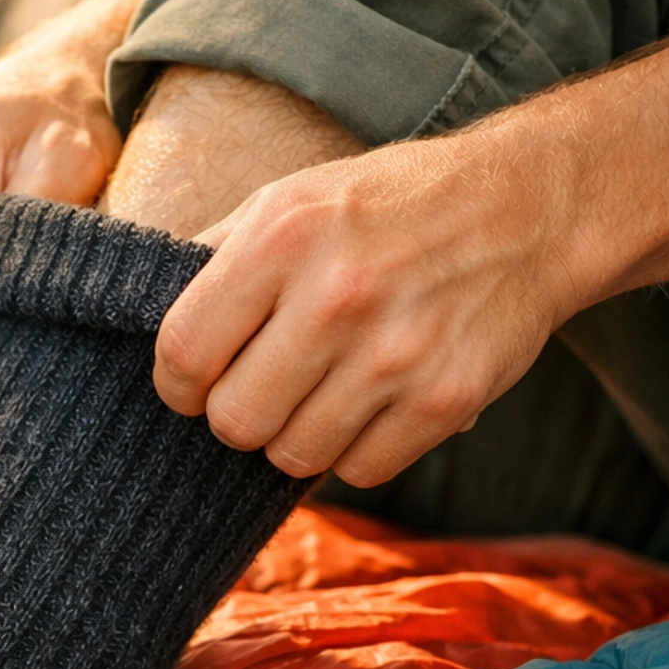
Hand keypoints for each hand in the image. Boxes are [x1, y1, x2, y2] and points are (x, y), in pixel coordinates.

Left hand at [153, 115, 580, 484]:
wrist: (528, 207)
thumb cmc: (390, 205)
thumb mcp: (293, 199)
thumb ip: (217, 257)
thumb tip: (140, 311)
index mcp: (283, 236)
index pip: (182, 352)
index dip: (177, 383)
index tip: (194, 381)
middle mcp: (335, 295)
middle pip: (232, 420)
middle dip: (237, 413)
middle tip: (262, 387)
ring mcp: (395, 354)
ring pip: (293, 455)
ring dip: (296, 435)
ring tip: (321, 391)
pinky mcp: (445, 399)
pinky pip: (361, 469)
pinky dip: (356, 449)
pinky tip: (373, 402)